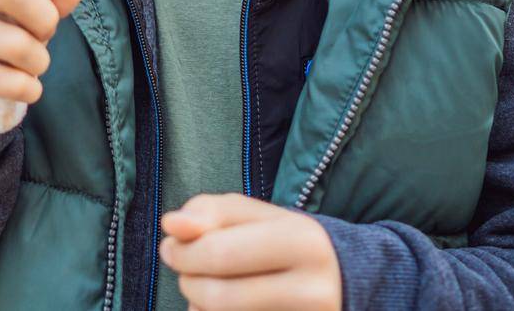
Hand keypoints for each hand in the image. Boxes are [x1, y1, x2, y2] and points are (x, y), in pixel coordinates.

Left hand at [159, 193, 342, 310]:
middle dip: (188, 281)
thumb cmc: (286, 244)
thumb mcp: (257, 216)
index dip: (182, 252)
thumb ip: (211, 212)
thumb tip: (172, 224)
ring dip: (198, 306)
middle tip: (186, 270)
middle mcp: (313, 291)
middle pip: (218, 296)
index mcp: (303, 242)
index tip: (171, 246)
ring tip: (206, 289)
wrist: (343, 284)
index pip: (218, 252)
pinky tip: (224, 309)